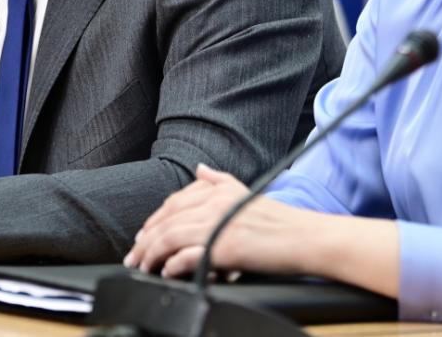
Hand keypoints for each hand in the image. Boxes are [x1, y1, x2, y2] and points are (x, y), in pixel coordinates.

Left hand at [124, 164, 319, 278]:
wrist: (308, 238)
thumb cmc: (281, 222)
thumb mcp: (246, 192)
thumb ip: (218, 180)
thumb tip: (199, 169)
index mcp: (217, 190)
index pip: (172, 203)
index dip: (153, 221)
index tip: (143, 236)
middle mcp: (214, 202)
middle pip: (166, 221)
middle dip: (144, 241)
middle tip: (133, 256)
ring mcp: (218, 224)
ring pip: (169, 238)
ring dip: (150, 255)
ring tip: (142, 267)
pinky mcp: (225, 248)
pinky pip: (187, 256)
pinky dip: (172, 265)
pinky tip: (166, 272)